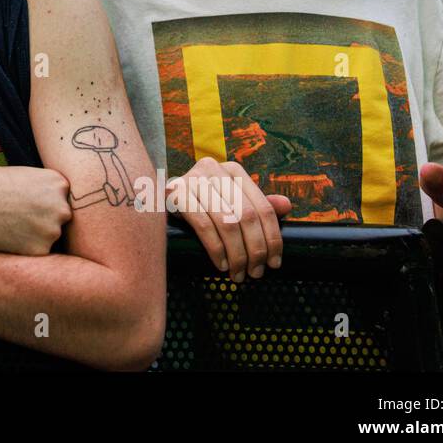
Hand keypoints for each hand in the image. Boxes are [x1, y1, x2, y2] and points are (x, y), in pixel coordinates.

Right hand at [0, 165, 71, 255]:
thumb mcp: (22, 175)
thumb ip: (43, 188)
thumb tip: (56, 201)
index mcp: (59, 183)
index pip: (62, 197)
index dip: (43, 200)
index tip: (26, 201)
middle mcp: (62, 207)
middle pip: (61, 217)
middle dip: (44, 218)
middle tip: (18, 215)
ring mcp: (53, 230)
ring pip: (50, 235)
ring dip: (35, 234)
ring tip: (10, 224)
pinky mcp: (41, 250)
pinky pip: (39, 251)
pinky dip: (25, 247)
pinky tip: (8, 236)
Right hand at [168, 157, 291, 281]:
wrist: (156, 203)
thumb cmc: (200, 206)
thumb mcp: (229, 203)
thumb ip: (256, 204)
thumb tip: (286, 205)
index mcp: (232, 170)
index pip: (263, 207)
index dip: (273, 238)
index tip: (275, 263)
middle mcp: (213, 169)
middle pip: (247, 216)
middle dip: (255, 250)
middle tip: (255, 273)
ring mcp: (193, 179)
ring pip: (228, 223)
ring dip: (237, 255)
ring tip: (239, 273)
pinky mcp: (176, 193)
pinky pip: (204, 226)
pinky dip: (217, 249)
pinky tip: (221, 264)